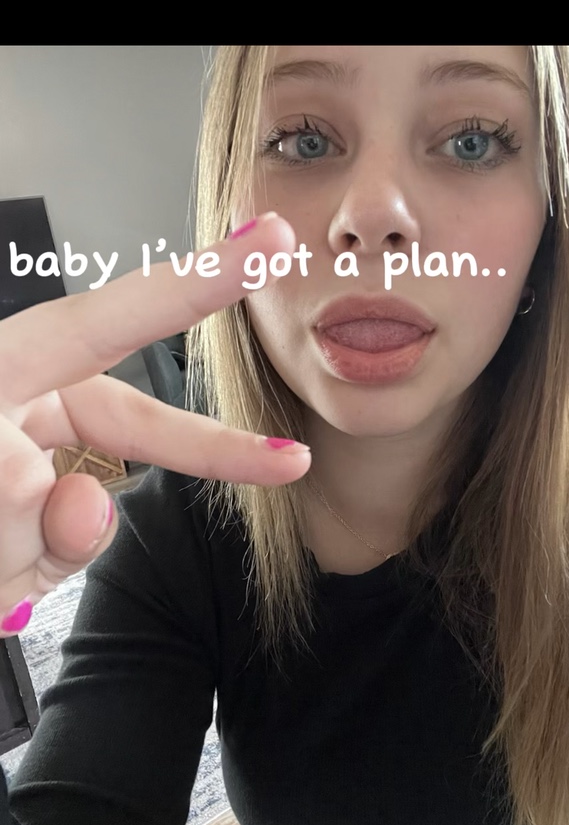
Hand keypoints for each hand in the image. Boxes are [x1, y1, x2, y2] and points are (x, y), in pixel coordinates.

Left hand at [0, 213, 309, 634]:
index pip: (107, 322)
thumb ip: (31, 514)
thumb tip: (87, 507)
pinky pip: (54, 545)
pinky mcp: (11, 518)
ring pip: (83, 504)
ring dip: (47, 548)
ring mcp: (11, 464)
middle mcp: (10, 410)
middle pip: (126, 421)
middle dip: (199, 455)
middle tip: (285, 464)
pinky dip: (30, 574)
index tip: (260, 250)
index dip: (191, 287)